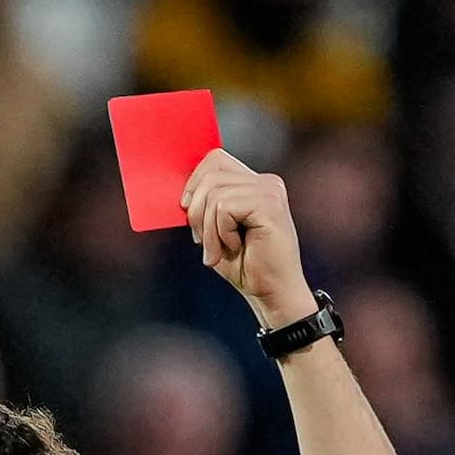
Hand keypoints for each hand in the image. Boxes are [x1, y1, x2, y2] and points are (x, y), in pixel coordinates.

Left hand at [182, 150, 314, 329]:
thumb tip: (183, 193)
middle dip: (197, 212)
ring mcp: (270, 190)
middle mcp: (266, 182)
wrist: (272, 294)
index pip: (215, 160)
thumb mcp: (216, 230)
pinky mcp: (270, 204)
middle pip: (210, 176)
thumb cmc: (246, 266)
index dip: (195, 183)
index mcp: (254, 183)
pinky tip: (236, 247)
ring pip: (215, 194)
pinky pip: (224, 208)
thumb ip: (205, 205)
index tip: (188, 211)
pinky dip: (221, 233)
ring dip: (209, 230)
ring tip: (222, 250)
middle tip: (205, 243)